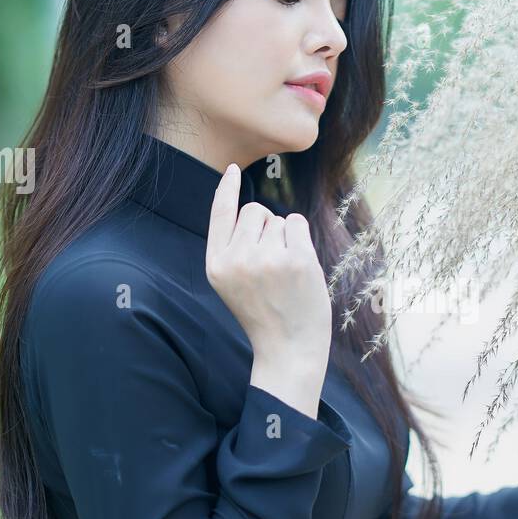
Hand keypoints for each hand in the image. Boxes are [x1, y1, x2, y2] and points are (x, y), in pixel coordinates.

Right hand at [206, 164, 332, 383]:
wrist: (288, 349)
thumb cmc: (264, 313)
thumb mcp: (232, 282)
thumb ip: (234, 248)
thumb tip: (250, 206)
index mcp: (216, 265)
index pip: (219, 215)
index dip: (226, 190)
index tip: (232, 169)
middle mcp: (238, 259)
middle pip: (254, 210)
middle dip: (266, 225)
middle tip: (271, 262)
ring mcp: (268, 259)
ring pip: (278, 218)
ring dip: (285, 237)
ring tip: (284, 271)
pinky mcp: (298, 260)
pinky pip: (298, 223)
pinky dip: (300, 239)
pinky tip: (298, 267)